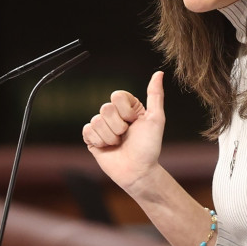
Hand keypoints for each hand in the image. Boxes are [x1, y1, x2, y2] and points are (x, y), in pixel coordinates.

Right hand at [82, 71, 165, 193]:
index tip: (134, 122)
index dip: (125, 111)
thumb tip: (159, 73)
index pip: (116, 96)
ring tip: (118, 144)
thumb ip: (155, 95)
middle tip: (126, 136)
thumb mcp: (156, 119)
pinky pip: (87, 131)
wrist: (138, 172)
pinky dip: (99, 141)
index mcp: (129, 107)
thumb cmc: (149, 147)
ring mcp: (103, 126)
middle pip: (105, 108)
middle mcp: (115, 115)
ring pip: (96, 121)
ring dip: (110, 137)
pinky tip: (108, 148)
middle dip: (118, 126)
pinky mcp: (92, 138)